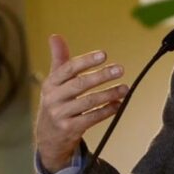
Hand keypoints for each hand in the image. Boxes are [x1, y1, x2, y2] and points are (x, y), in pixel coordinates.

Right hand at [34, 34, 127, 172]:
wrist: (48, 137)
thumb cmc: (56, 102)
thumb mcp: (54, 82)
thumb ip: (59, 59)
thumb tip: (55, 35)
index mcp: (50, 84)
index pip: (68, 69)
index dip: (86, 61)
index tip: (104, 54)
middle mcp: (53, 99)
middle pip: (80, 85)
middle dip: (101, 76)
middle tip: (120, 69)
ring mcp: (61, 115)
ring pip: (88, 102)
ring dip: (109, 94)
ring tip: (125, 88)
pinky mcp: (70, 129)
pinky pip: (92, 118)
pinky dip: (107, 110)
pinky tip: (119, 104)